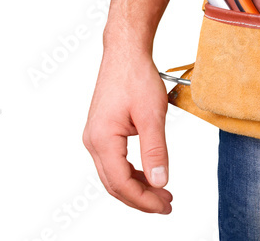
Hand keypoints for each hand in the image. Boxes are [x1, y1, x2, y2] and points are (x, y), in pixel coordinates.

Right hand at [83, 45, 172, 213]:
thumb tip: (159, 181)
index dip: (143, 199)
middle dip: (141, 199)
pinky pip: (115, 161)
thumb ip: (156, 150)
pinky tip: (149, 175)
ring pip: (114, 174)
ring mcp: (96, 137)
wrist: (125, 53)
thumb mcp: (152, 115)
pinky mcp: (103, 132)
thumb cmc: (136, 77)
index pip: (121, 183)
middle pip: (114, 184)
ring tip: (162, 194)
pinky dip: (132, 172)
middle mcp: (93, 142)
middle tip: (166, 205)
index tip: (164, 205)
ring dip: (137, 187)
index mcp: (102, 140)